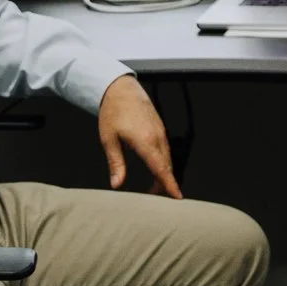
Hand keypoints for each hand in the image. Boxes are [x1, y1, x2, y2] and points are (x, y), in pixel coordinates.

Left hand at [97, 75, 182, 199]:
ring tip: (154, 186)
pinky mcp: (159, 127)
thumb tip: (116, 184)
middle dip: (164, 183)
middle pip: (166, 166)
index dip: (170, 184)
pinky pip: (165, 148)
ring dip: (163, 172)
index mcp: (146, 141)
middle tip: (153, 197)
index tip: (177, 197)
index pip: (161, 168)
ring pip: (167, 158)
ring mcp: (160, 131)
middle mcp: (157, 137)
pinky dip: (163, 161)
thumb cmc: (112, 112)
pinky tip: (155, 166)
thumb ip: (116, 163)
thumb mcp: (109, 139)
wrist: (120, 88)